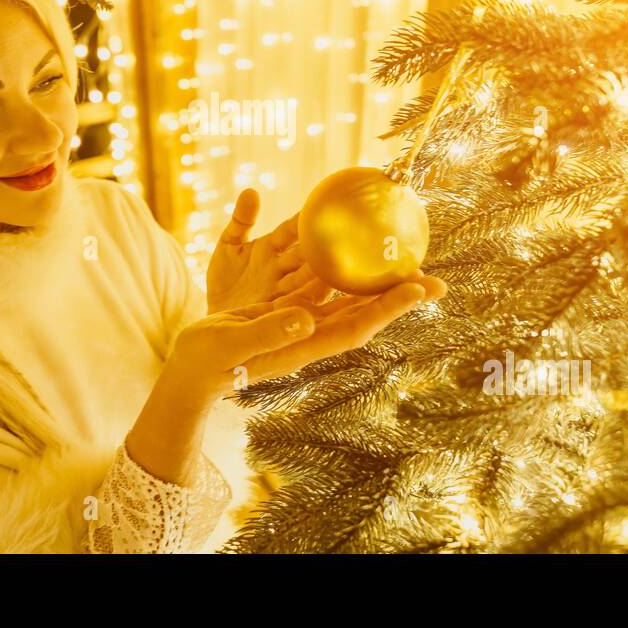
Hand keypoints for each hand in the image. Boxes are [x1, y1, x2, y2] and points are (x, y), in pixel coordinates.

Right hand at [162, 273, 447, 403]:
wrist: (189, 371)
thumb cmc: (205, 362)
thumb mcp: (231, 344)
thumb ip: (267, 332)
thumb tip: (304, 318)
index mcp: (301, 346)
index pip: (355, 327)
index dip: (388, 309)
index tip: (418, 290)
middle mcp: (310, 335)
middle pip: (364, 314)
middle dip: (399, 298)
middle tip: (437, 280)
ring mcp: (301, 325)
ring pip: (348, 302)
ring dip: (378, 285)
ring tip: (407, 263)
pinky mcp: (288, 314)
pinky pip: (324, 291)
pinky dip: (342, 275)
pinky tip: (352, 255)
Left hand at [206, 187, 326, 314]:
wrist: (216, 317)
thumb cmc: (226, 281)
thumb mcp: (229, 246)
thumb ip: (241, 220)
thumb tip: (251, 190)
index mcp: (271, 248)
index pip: (291, 230)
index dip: (304, 219)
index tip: (322, 204)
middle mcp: (282, 268)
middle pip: (304, 253)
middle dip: (320, 244)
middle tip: (342, 231)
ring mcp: (281, 290)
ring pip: (306, 279)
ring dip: (320, 271)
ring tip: (337, 262)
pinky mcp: (278, 312)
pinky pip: (297, 304)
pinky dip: (310, 299)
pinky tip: (321, 294)